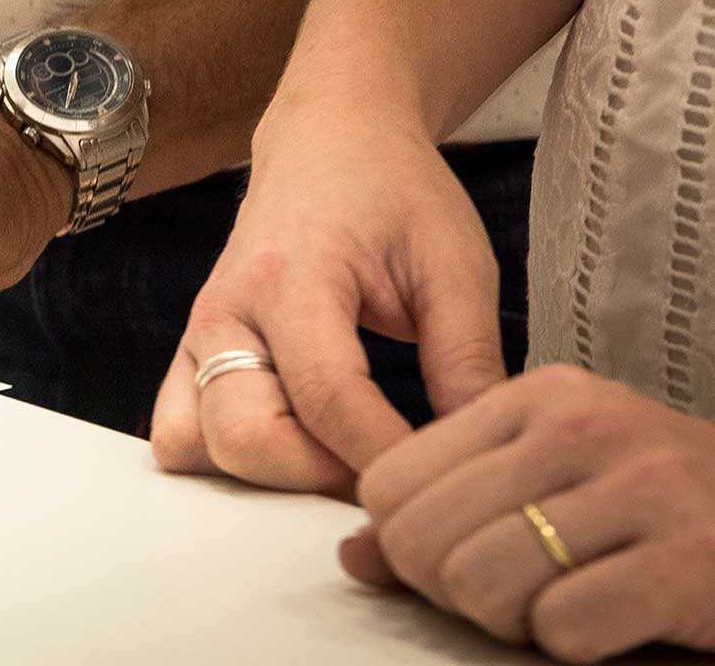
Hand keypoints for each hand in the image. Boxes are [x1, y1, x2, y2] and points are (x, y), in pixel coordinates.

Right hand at [150, 101, 503, 493]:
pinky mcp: (190, 353)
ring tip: (335, 461)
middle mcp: (225, 309)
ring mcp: (197, 334)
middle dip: (318, 479)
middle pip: (244, 437)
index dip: (383, 457)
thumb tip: (478, 451)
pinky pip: (180, 430)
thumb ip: (468, 359)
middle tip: (386, 476)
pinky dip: (226, 460)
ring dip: (263, 476)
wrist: (327, 141)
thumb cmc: (391, 193)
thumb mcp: (455, 264)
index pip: (327, 397)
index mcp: (293, 276)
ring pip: (195, 445)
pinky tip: (293, 449)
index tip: (434, 484)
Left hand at [342, 365, 714, 661]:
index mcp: (537, 397)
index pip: (392, 481)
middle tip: (507, 597)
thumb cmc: (658, 504)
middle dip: (449, 591)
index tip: (449, 560)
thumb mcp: (549, 477)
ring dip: (511, 622)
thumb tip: (356, 556)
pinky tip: (611, 622)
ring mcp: (640, 489)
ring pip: (481, 585)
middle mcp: (583, 428)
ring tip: (560, 606)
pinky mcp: (686, 562)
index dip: (404, 543)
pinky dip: (572, 645)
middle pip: (425, 539)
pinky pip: (561, 628)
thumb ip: (446, 508)